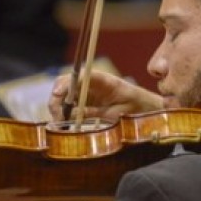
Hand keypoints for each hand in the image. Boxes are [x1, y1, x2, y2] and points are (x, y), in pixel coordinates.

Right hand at [48, 70, 163, 122]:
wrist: (144, 108)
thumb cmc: (134, 108)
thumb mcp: (116, 113)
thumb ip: (94, 112)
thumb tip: (72, 115)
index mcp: (102, 80)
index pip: (79, 76)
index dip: (66, 85)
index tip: (57, 95)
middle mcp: (91, 82)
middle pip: (65, 84)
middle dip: (57, 99)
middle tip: (57, 118)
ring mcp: (87, 91)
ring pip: (64, 95)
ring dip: (58, 108)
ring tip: (59, 124)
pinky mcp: (85, 101)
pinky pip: (69, 105)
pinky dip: (64, 114)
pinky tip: (63, 124)